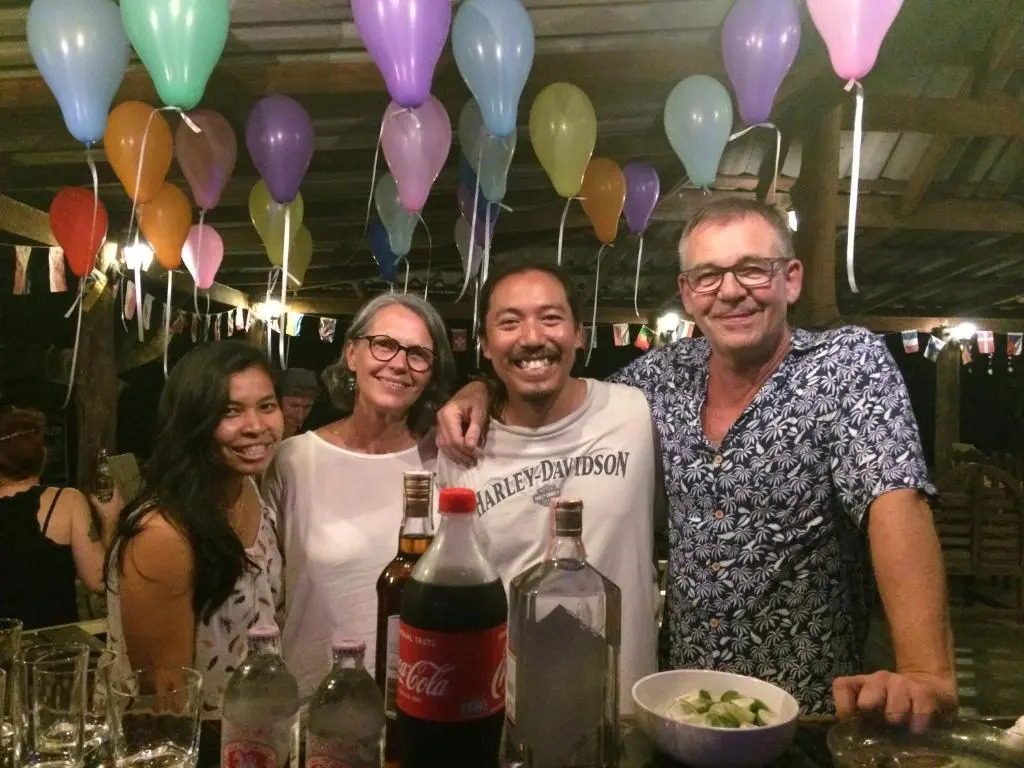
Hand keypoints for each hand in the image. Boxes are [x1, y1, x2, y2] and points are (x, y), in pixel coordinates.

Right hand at [89, 485, 124, 528]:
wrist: (111, 527)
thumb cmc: (106, 516)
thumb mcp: (98, 507)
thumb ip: (93, 500)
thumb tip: (88, 493)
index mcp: (117, 498)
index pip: (116, 488)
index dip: (114, 483)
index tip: (111, 479)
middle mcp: (121, 501)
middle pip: (118, 492)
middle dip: (113, 488)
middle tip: (108, 484)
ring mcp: (121, 506)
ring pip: (118, 497)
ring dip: (114, 494)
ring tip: (108, 491)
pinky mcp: (120, 510)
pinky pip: (118, 501)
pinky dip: (114, 499)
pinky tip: (110, 500)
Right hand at [435, 380, 489, 466]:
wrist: (472, 390)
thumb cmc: (477, 399)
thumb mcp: (479, 413)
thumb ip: (474, 429)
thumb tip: (471, 447)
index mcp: (448, 415)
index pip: (454, 439)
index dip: (466, 450)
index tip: (478, 454)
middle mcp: (439, 420)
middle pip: (447, 444)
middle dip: (461, 455)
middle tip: (474, 461)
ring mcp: (438, 424)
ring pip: (443, 446)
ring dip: (455, 456)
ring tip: (468, 462)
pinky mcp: (440, 428)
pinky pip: (442, 443)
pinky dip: (451, 452)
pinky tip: (460, 457)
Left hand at [833, 670, 956, 733]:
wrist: (929, 687)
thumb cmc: (894, 702)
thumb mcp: (874, 705)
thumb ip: (859, 714)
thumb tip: (850, 734)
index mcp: (863, 681)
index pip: (842, 686)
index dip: (844, 707)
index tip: (853, 722)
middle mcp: (880, 678)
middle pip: (867, 703)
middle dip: (873, 719)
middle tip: (881, 726)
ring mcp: (902, 683)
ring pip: (894, 713)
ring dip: (897, 724)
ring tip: (901, 726)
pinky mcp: (923, 692)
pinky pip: (918, 714)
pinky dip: (917, 726)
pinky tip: (916, 729)